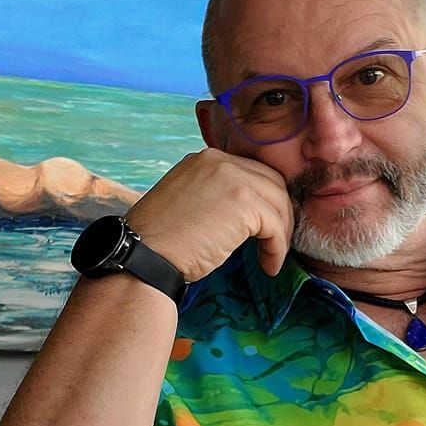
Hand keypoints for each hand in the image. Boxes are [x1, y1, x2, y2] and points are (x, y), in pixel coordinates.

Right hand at [124, 149, 293, 280]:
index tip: (266, 226)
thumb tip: (247, 214)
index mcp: (207, 159)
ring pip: (278, 204)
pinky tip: (269, 266)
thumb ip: (217, 196)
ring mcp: (234, 179)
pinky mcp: (244, 204)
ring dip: (281, 234)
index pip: (253, 173)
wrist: (144, 253)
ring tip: (272, 258)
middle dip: (280, 214)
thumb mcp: (190, 202)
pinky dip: (277, 248)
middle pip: (272, 183)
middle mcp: (221, 161)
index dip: (265, 201)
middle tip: (275, 242)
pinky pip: (275, 226)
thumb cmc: (162, 240)